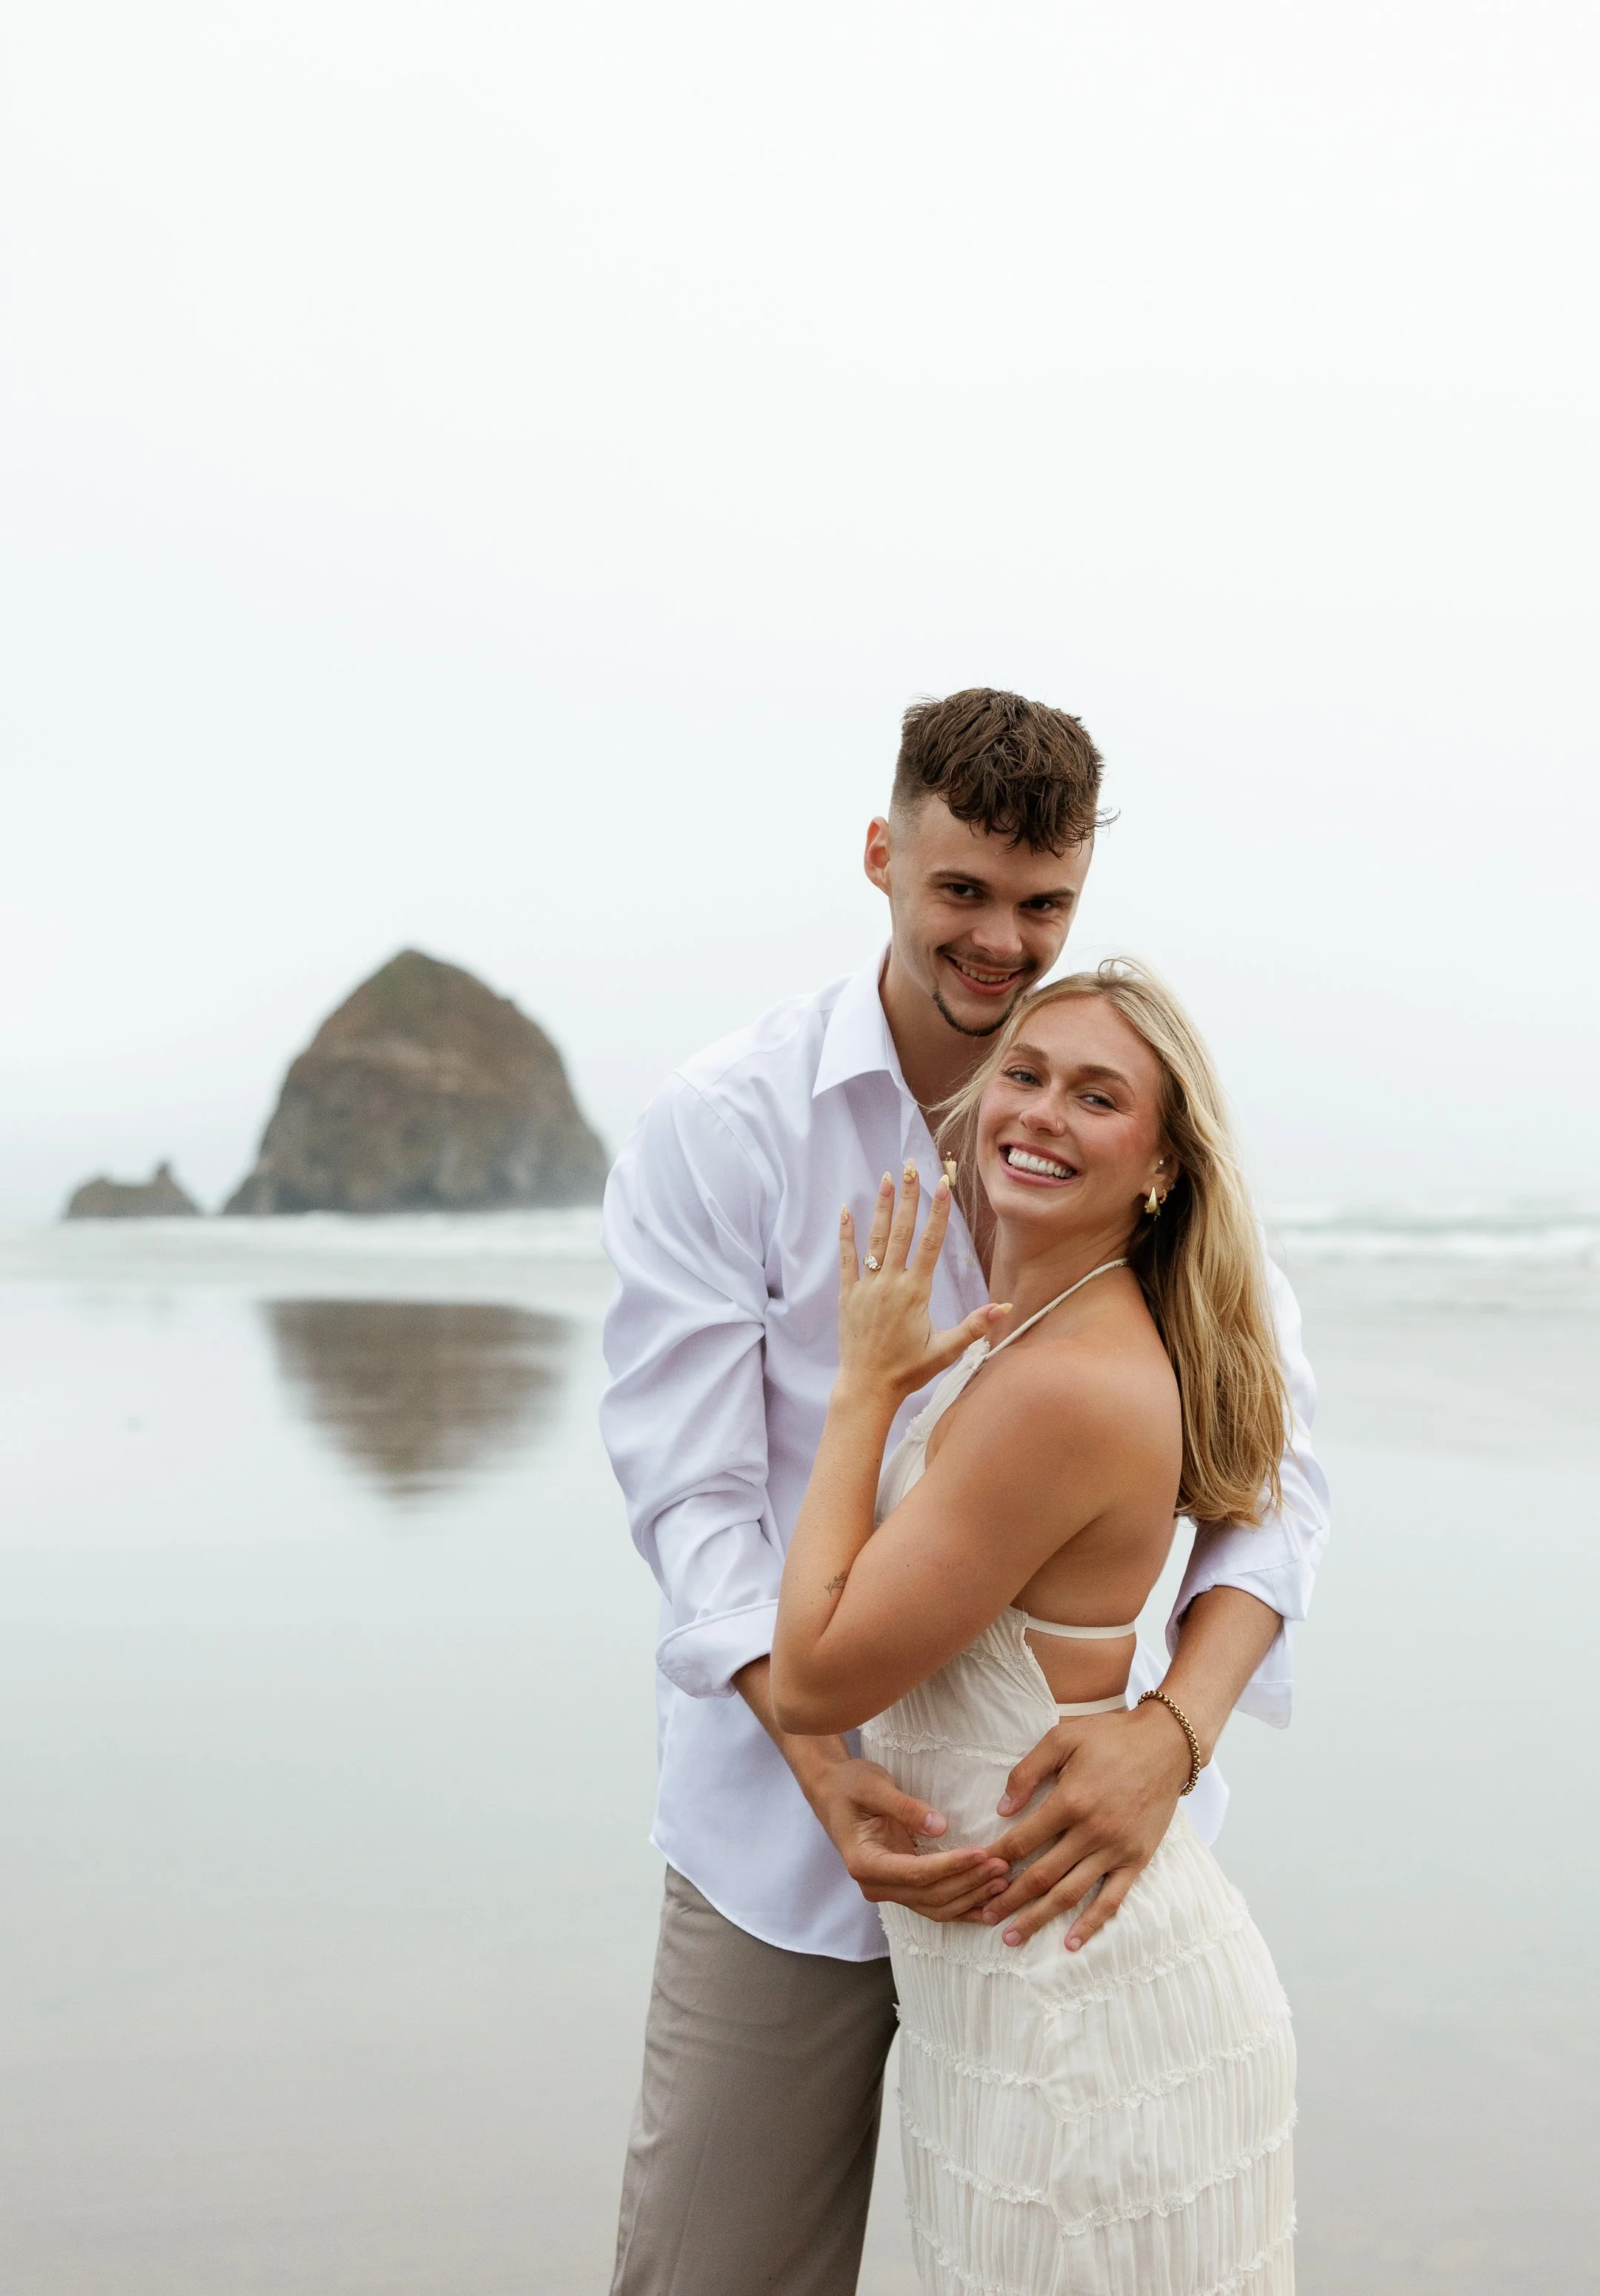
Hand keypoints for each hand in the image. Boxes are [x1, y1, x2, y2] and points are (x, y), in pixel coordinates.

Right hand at [801, 1751, 1010, 1921]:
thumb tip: (940, 1826)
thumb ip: (904, 1807)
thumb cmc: (850, 1785)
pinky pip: (934, 1906)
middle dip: (968, 1882)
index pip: (915, 1873)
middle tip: (1001, 1863)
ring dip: (970, 1897)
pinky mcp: (901, 1888)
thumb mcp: (873, 1785)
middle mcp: (875, 1886)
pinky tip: (988, 1907)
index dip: (951, 1866)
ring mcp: (888, 1891)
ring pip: (936, 1907)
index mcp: (864, 1863)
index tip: (981, 1853)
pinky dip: (962, 1908)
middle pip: (930, 1895)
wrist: (832, 1793)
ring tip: (1002, 1881)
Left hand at [839, 1168, 1003, 1404]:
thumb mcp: (946, 1350)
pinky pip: (847, 1258)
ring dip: (881, 1207)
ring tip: (886, 1178)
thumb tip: (1005, 1307)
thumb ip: (975, 1325)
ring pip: (876, 1239)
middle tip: (911, 1166)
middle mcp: (891, 1283)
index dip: (937, 1212)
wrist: (867, 1387)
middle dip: (908, 1196)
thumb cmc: (909, 1370)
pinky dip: (846, 1234)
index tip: (941, 1184)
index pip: (930, 1243)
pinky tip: (845, 1211)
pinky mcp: (848, 1295)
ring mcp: (867, 1287)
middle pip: (902, 1231)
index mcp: (916, 1292)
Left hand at [969, 1701, 1191, 1950]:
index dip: (997, 1859)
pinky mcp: (1137, 1860)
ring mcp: (1116, 1850)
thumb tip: (1002, 1808)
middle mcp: (1092, 1831)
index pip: (1022, 1840)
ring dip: (1038, 1918)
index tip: (976, 1872)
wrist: (1167, 1744)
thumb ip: (1028, 1771)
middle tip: (982, 1917)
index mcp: (1069, 1801)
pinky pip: (1112, 1899)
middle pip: (1041, 1876)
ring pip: (1070, 1893)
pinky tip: (1071, 1943)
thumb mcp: (1062, 1738)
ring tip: (1012, 1937)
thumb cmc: (1110, 1736)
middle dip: (1009, 1900)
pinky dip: (1092, 1924)